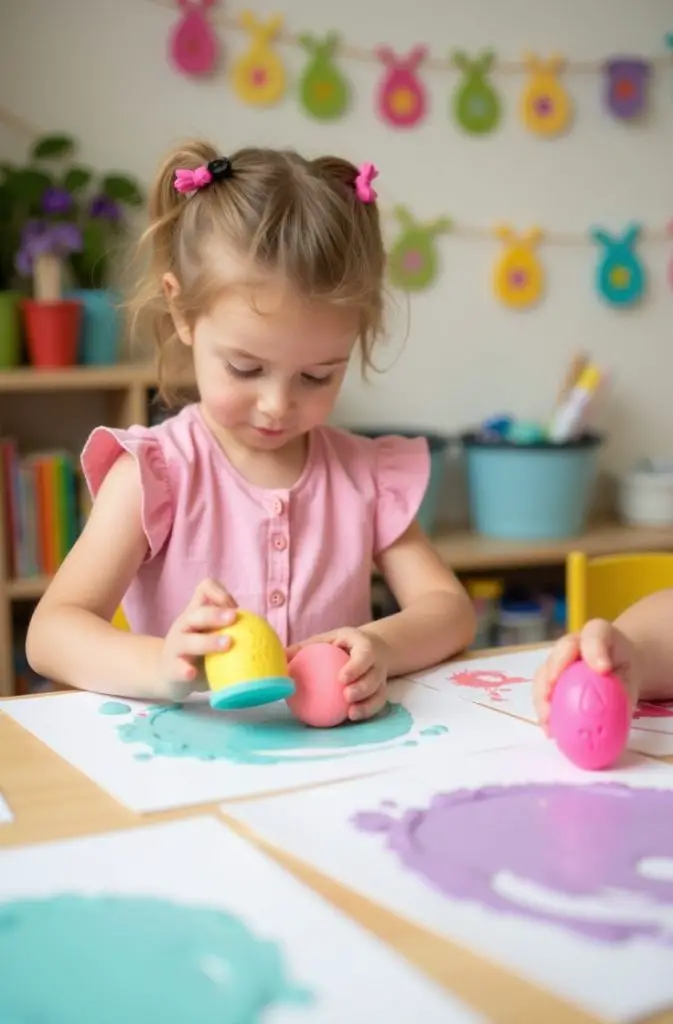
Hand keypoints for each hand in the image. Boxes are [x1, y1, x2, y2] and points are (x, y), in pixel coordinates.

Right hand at [156, 578, 236, 699]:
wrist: (167, 674)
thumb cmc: (201, 654)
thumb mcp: (217, 639)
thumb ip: (244, 637)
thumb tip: (292, 649)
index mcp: (199, 614)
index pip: (205, 589)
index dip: (221, 594)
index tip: (236, 610)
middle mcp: (185, 625)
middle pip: (197, 612)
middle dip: (216, 614)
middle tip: (234, 618)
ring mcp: (176, 647)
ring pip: (188, 639)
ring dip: (208, 641)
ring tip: (227, 645)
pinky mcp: (172, 669)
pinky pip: (177, 667)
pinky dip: (184, 669)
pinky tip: (193, 673)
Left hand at [288, 627, 389, 720]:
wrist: (367, 648)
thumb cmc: (338, 645)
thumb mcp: (323, 641)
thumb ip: (302, 650)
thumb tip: (276, 658)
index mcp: (362, 644)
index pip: (364, 654)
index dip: (356, 666)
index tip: (341, 678)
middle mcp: (376, 661)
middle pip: (374, 675)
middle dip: (362, 687)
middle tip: (346, 696)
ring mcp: (381, 678)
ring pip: (378, 692)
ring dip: (366, 704)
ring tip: (350, 713)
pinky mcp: (381, 691)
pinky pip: (377, 703)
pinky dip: (366, 711)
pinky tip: (351, 718)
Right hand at [533, 618, 640, 732]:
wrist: (615, 668)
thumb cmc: (623, 669)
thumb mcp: (631, 675)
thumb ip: (623, 686)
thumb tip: (612, 707)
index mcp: (598, 634)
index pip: (594, 635)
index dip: (594, 651)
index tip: (602, 670)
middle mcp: (572, 643)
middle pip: (559, 652)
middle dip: (554, 672)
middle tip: (554, 695)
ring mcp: (557, 660)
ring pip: (544, 673)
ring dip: (542, 697)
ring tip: (548, 720)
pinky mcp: (549, 680)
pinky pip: (541, 693)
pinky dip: (543, 711)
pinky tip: (549, 729)